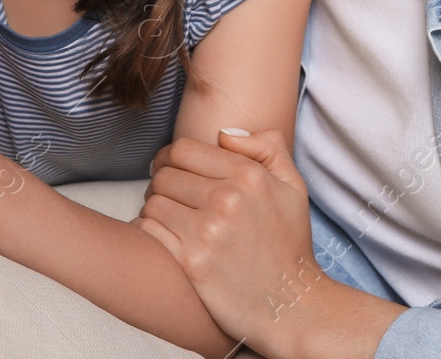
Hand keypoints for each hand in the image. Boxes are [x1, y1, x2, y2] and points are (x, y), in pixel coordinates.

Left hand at [139, 130, 386, 354]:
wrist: (292, 304)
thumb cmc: (290, 244)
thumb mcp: (294, 186)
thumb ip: (267, 147)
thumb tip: (224, 135)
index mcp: (249, 176)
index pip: (184, 149)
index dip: (171, 156)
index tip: (172, 168)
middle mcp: (226, 199)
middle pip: (164, 174)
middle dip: (161, 181)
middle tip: (169, 195)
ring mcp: (207, 232)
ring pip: (152, 201)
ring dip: (154, 206)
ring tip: (167, 216)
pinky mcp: (191, 262)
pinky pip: (148, 229)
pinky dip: (146, 228)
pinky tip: (161, 234)